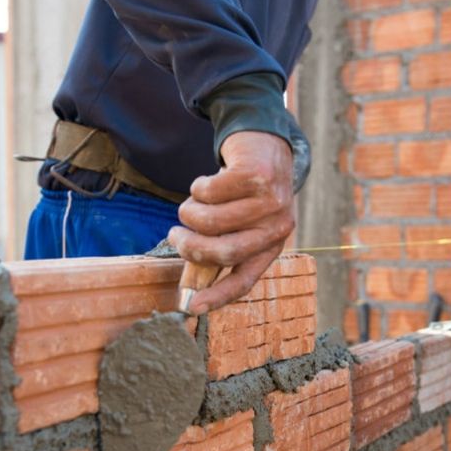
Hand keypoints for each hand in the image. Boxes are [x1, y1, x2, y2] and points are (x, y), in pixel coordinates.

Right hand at [168, 131, 294, 314]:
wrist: (265, 144)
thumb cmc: (245, 192)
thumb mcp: (240, 223)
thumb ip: (220, 249)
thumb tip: (191, 285)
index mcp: (271, 246)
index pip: (244, 280)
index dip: (217, 296)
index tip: (191, 306)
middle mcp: (276, 228)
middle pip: (223, 252)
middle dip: (189, 246)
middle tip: (174, 235)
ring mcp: (270, 201)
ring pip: (210, 220)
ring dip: (189, 212)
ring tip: (192, 203)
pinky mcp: (257, 175)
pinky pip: (209, 191)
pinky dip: (198, 187)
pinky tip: (207, 181)